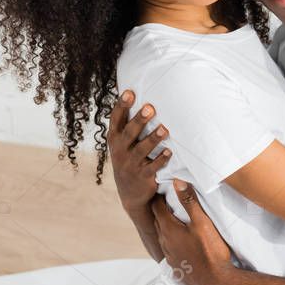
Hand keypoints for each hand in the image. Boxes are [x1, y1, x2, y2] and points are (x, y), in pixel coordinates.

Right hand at [108, 90, 171, 210]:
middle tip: (150, 107)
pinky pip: (152, 167)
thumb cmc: (129, 158)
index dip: (122, 105)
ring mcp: (130, 163)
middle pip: (129, 132)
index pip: (116, 119)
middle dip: (139, 120)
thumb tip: (136, 93)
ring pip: (142, 150)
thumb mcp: (122, 143)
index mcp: (115, 138)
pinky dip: (161, 159)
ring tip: (164, 129)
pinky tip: (169, 152)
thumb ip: (128, 124)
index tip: (130, 92)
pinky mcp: (142, 176)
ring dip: (153, 139)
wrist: (131, 193)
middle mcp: (120, 150)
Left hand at [152, 179, 232, 284]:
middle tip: (167, 200)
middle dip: (160, 210)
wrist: (217, 283)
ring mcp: (169, 257)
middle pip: (157, 221)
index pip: (157, 207)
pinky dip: (172, 242)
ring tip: (174, 220)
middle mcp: (164, 243)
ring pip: (162, 237)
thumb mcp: (202, 223)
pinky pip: (169, 250)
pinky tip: (181, 243)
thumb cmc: (210, 251)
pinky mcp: (176, 268)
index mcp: (168, 230)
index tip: (162, 188)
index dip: (159, 197)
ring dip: (166, 227)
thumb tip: (177, 181)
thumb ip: (190, 202)